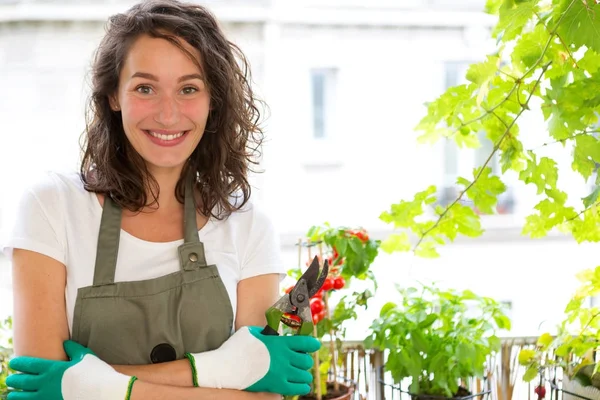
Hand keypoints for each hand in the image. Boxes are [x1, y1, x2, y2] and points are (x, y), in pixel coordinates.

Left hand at [6, 340, 135, 399]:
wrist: (103, 392)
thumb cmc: (96, 372)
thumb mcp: (85, 356)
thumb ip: (73, 349)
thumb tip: (65, 343)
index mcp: (53, 368)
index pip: (29, 364)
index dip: (18, 363)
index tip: (13, 363)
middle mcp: (46, 383)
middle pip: (22, 381)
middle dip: (14, 380)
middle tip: (10, 379)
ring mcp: (47, 397)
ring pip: (23, 398)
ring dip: (15, 396)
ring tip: (11, 395)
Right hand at [187, 326, 319, 395]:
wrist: (226, 367)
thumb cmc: (236, 348)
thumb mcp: (251, 332)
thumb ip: (265, 332)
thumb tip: (271, 333)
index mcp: (279, 343)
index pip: (306, 343)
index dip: (313, 344)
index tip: (314, 345)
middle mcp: (284, 358)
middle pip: (306, 361)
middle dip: (304, 360)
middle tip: (299, 361)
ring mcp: (281, 373)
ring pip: (305, 376)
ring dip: (303, 374)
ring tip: (298, 374)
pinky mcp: (276, 386)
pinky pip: (298, 389)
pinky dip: (301, 387)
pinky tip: (298, 384)